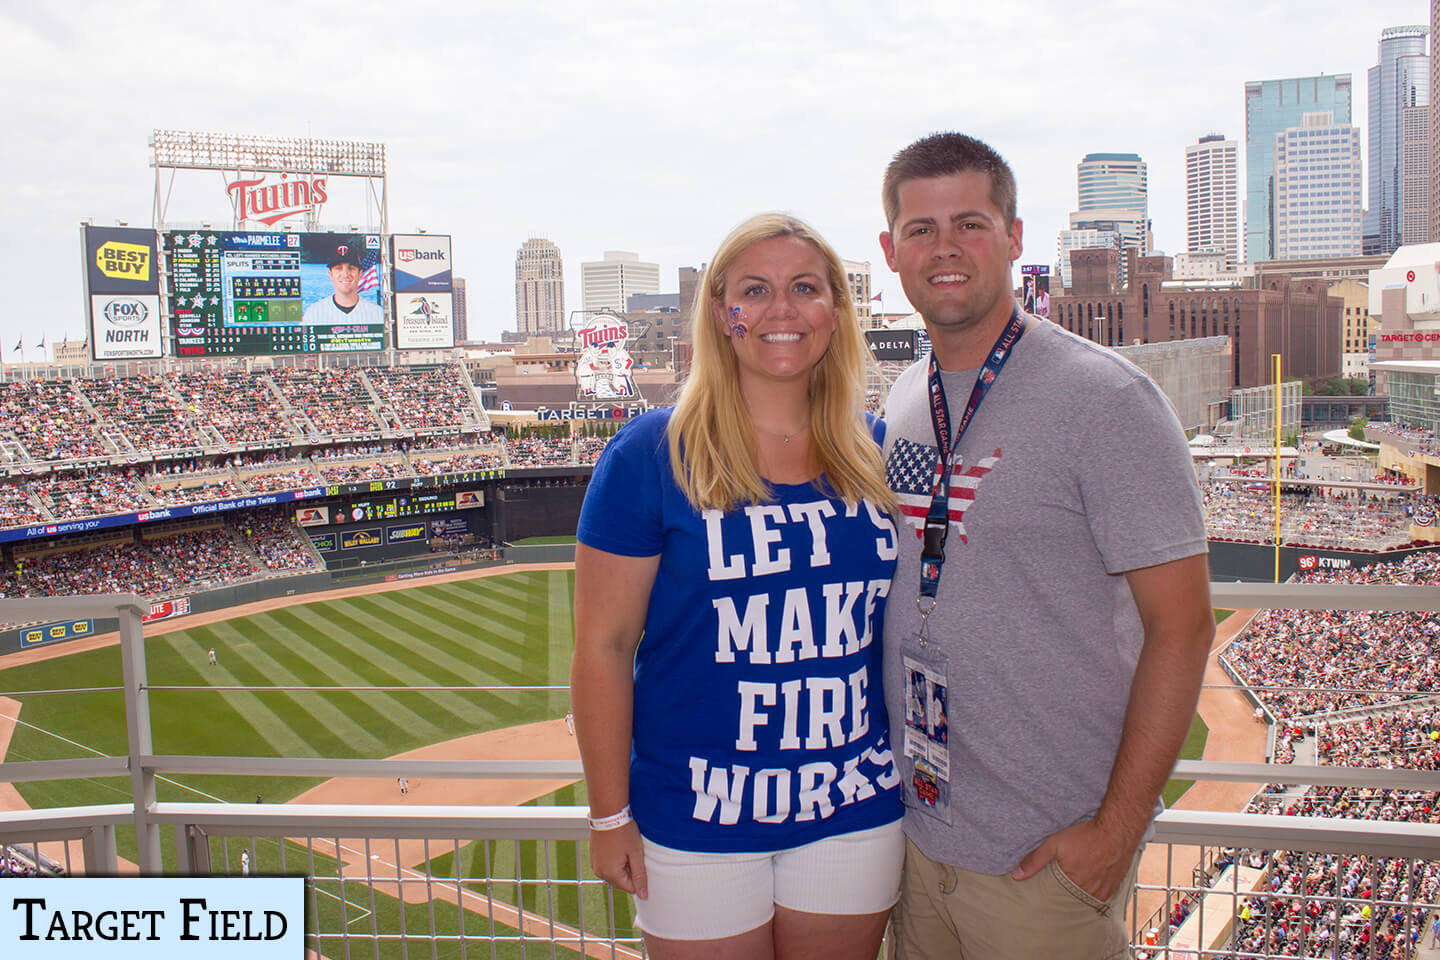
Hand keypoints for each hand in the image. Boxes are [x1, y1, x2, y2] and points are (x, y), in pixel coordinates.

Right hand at [589, 821, 647, 898]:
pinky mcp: (593, 858)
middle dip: (629, 872)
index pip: (630, 888)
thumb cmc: (623, 832)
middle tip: (632, 853)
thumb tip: (643, 895)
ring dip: (621, 866)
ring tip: (624, 849)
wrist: (607, 813)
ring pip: (613, 874)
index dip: (638, 877)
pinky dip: (614, 861)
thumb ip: (640, 876)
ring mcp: (595, 865)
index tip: (639, 861)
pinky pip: (606, 866)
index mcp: (611, 874)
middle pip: (621, 882)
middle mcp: (600, 872)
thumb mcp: (636, 854)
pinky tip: (617, 847)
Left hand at [1010, 819, 1135, 901]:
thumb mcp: (1054, 844)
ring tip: (1078, 877)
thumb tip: (1016, 875)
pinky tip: (1092, 876)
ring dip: (1082, 889)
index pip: (1058, 898)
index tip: (1050, 887)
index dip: (1053, 892)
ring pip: (1088, 896)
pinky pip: (1102, 893)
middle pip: (1073, 898)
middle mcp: (1090, 892)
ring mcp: (1105, 891)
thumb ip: (1035, 861)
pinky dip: (1095, 887)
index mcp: (1074, 885)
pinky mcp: (1116, 886)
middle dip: (1067, 892)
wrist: (1116, 829)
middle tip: (1065, 880)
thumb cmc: (1085, 836)